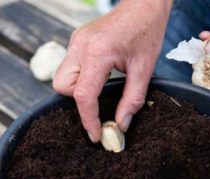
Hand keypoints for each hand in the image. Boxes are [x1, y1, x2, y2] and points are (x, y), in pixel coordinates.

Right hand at [53, 0, 172, 141]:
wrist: (143, 5)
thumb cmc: (146, 31)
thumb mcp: (144, 69)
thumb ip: (132, 100)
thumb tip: (121, 124)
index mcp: (98, 52)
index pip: (83, 94)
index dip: (89, 119)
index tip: (96, 134)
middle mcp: (80, 46)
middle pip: (62, 87)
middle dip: (78, 101)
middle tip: (100, 104)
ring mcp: (76, 42)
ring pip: (62, 78)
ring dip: (78, 90)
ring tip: (102, 87)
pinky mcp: (77, 41)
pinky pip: (69, 67)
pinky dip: (80, 78)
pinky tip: (99, 76)